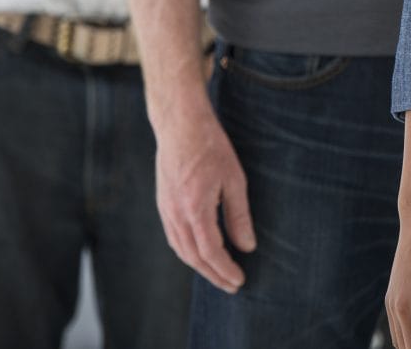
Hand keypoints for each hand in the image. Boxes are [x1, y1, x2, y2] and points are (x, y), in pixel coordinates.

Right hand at [154, 106, 254, 292]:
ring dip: (200, 266)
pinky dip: (187, 251)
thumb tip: (247, 246)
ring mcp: (166, 210)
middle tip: (232, 285)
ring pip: (181, 249)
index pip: (210, 252)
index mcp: (195, 210)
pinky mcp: (163, 204)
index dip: (225, 270)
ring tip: (218, 274)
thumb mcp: (234, 180)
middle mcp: (176, 214)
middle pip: (193, 257)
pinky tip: (199, 253)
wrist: (180, 126)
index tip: (239, 280)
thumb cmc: (211, 148)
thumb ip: (239, 216)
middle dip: (214, 274)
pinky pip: (174, 237)